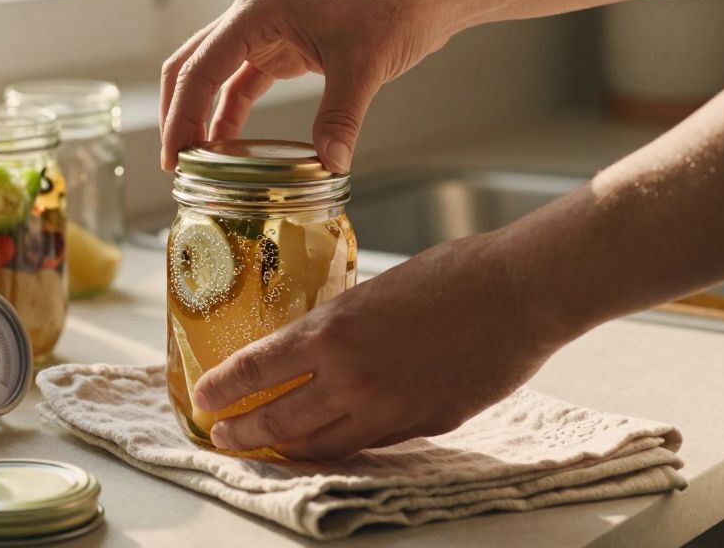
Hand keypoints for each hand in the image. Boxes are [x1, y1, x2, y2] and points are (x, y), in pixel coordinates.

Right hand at [159, 0, 465, 172]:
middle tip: (175, 164)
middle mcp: (252, 16)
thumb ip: (341, 115)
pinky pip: (244, 83)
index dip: (182, 115)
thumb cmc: (394, 10)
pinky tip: (230, 146)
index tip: (177, 156)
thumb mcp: (364, 65)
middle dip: (178, 114)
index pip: (201, 67)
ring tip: (196, 161)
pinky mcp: (284, 47)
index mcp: (258, 11)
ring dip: (201, 115)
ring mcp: (266, 31)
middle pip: (192, 66)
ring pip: (213, 75)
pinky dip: (231, 112)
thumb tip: (329, 164)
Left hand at [192, 232, 564, 460]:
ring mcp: (388, 409)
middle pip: (278, 421)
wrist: (520, 293)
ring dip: (287, 449)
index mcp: (333, 332)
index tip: (203, 399)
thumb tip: (312, 349)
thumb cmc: (452, 275)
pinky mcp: (424, 426)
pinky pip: (369, 444)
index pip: (256, 369)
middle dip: (242, 434)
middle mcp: (352, 379)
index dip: (223, 389)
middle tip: (223, 436)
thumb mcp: (374, 290)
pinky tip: (328, 441)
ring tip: (267, 448)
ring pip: (321, 445)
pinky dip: (339, 445)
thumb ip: (339, 327)